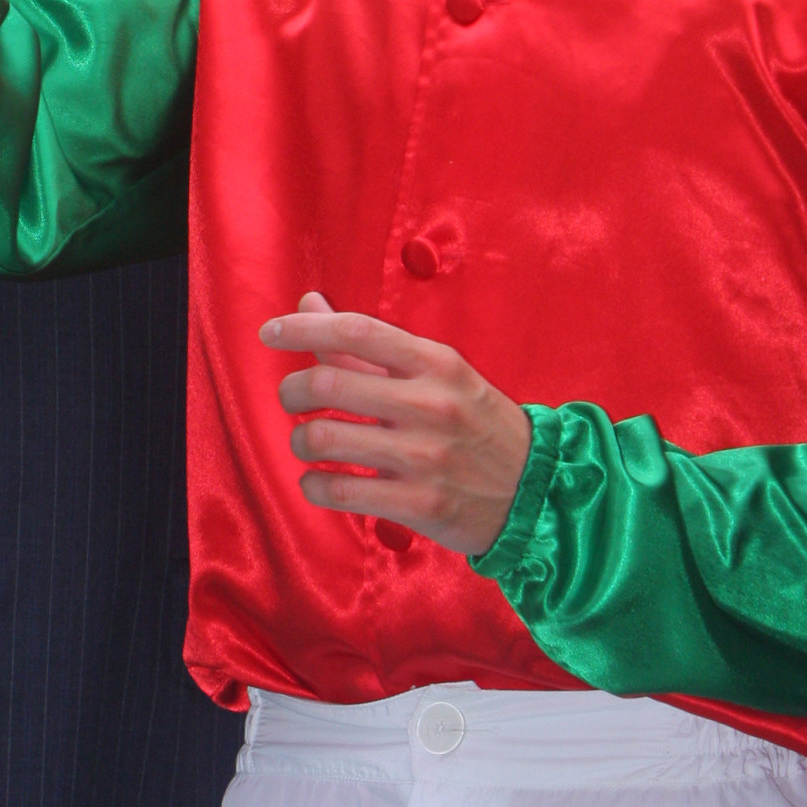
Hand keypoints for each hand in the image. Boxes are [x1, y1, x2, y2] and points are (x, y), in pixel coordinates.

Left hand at [262, 292, 532, 556]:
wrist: (537, 490)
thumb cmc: (477, 422)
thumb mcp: (437, 372)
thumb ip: (368, 345)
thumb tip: (309, 302)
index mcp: (435, 363)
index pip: (355, 331)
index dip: (303, 328)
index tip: (269, 332)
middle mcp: (430, 404)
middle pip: (328, 385)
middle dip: (292, 391)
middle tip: (290, 398)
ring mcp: (425, 456)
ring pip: (324, 439)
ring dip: (300, 440)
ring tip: (306, 442)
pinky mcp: (420, 504)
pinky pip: (339, 491)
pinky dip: (314, 486)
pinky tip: (318, 482)